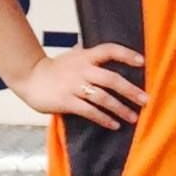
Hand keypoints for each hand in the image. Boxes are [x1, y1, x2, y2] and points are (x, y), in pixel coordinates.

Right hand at [10, 43, 147, 130]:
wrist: (30, 78)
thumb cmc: (54, 69)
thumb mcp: (72, 56)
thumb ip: (88, 54)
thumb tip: (106, 51)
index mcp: (85, 56)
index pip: (109, 50)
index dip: (126, 54)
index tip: (142, 62)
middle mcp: (82, 70)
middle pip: (111, 79)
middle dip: (130, 90)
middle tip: (145, 100)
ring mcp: (74, 86)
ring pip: (103, 98)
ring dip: (120, 109)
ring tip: (133, 117)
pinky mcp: (67, 102)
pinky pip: (89, 111)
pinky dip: (104, 119)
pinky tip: (114, 125)